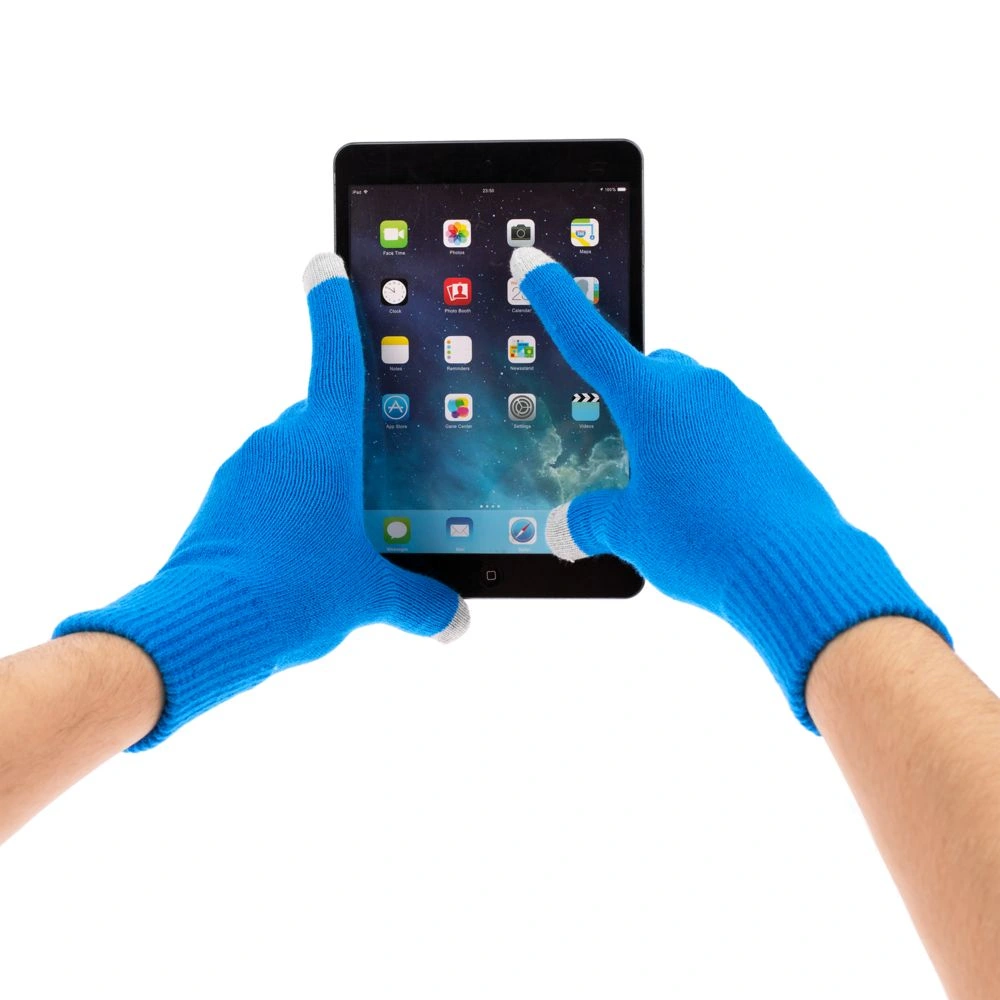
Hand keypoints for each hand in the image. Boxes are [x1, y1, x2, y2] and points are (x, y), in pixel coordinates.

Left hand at [54, 255, 467, 749]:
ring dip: (322, 480)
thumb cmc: (292, 591)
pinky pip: (269, 486)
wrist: (202, 626)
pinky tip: (304, 553)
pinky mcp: (223, 499)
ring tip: (346, 537)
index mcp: (325, 443)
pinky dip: (290, 506)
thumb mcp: (368, 595)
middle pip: (326, 417)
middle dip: (354, 442)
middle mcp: (282, 441)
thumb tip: (456, 621)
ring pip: (297, 455)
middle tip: (383, 482)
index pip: (336, 355)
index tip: (324, 263)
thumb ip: (420, 603)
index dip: (334, 305)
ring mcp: (246, 468)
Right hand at [512, 247, 948, 728]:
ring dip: (665, 429)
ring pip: (685, 399)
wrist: (797, 567)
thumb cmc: (706, 538)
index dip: (554, 299)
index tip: (532, 262)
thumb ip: (590, 522)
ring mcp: (738, 411)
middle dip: (624, 396)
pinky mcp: (767, 439)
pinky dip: (700, 451)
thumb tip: (564, 528)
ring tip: (657, 488)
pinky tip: (698, 499)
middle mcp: (697, 391)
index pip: (588, 338)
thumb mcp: (630, 531)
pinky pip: (720, 429)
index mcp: (652, 398)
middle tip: (612, 446)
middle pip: (646, 369)